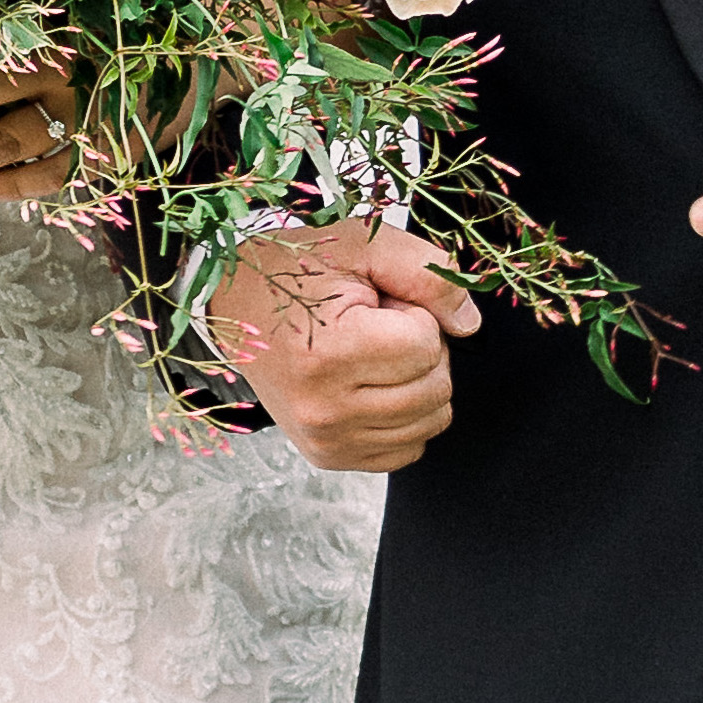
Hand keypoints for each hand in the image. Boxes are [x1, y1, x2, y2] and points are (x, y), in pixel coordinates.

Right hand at [210, 222, 481, 471]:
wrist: (233, 308)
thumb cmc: (295, 273)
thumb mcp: (361, 246)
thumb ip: (426, 273)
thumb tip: (469, 323)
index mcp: (329, 354)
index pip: (427, 344)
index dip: (414, 314)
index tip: (376, 306)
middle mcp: (325, 409)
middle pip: (436, 386)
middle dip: (420, 349)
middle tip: (374, 329)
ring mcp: (327, 440)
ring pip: (431, 421)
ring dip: (416, 383)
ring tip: (371, 356)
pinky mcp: (328, 457)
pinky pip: (408, 449)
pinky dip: (405, 417)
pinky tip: (372, 387)